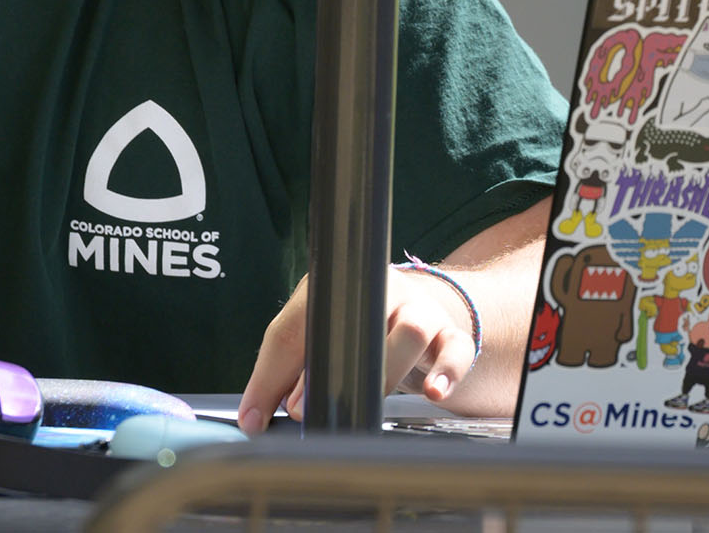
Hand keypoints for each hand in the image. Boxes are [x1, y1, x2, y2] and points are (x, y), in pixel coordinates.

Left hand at [236, 266, 478, 432]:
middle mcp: (379, 290)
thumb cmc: (357, 332)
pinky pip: (455, 348)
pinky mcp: (450, 333)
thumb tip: (252, 420)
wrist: (420, 311)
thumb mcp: (314, 343)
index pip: (299, 323)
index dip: (278, 371)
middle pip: (360, 322)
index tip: (266, 412)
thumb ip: (281, 377)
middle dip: (330, 371)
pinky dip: (446, 370)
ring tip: (367, 402)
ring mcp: (419, 309)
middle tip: (304, 409)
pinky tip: (435, 391)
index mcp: (335, 288)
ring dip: (385, 371)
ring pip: (411, 329)